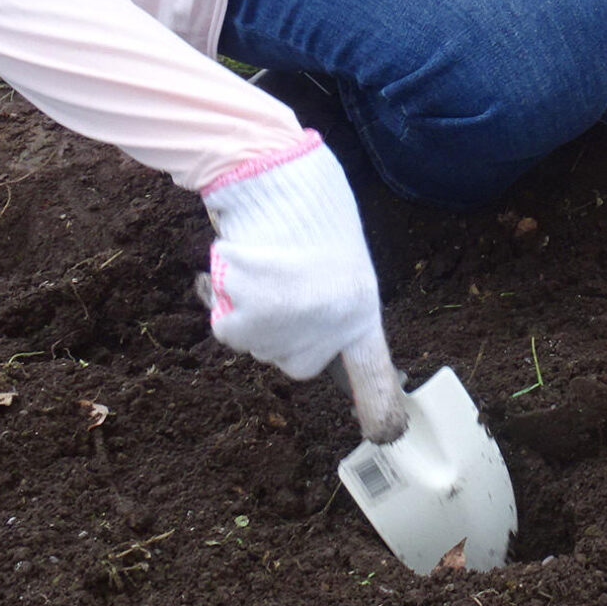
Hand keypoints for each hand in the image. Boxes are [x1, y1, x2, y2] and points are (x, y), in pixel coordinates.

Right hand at [199, 140, 408, 441]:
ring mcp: (293, 326)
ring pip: (253, 342)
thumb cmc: (304, 205)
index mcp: (362, 307)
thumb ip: (327, 300)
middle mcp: (333, 325)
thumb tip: (304, 329)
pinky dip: (220, 296)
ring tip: (258, 261)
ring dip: (245, 308)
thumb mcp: (333, 258)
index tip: (386, 433)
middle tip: (277, 281)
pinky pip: (226, 325)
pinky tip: (235, 261)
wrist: (275, 172)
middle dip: (278, 330)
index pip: (371, 366)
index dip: (377, 400)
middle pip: (292, 361)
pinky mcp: (252, 317)